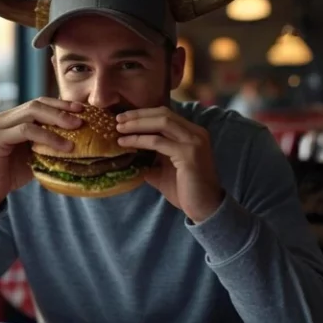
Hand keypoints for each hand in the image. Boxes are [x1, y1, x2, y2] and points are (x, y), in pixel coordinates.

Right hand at [0, 98, 83, 211]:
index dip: (61, 104)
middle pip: (37, 104)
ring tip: (77, 129)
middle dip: (61, 109)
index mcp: (14, 119)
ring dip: (57, 120)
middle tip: (82, 118)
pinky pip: (26, 131)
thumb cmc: (12, 174)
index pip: (40, 103)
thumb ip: (49, 145)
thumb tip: (78, 142)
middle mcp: (5, 117)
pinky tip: (62, 146)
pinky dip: (47, 136)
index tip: (81, 109)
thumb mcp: (35, 155)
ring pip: (32, 113)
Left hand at [116, 107, 224, 222]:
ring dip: (137, 124)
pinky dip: (140, 140)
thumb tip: (130, 153)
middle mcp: (196, 133)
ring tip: (118, 129)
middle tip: (118, 119)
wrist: (204, 208)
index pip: (166, 114)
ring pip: (161, 123)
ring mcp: (194, 142)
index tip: (124, 118)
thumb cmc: (185, 190)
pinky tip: (126, 143)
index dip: (144, 114)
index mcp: (192, 133)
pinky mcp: (188, 154)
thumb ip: (151, 158)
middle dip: (138, 115)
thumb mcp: (164, 169)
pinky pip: (158, 142)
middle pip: (163, 114)